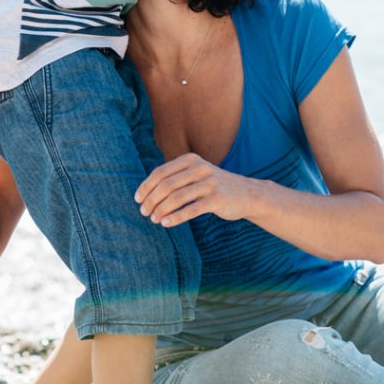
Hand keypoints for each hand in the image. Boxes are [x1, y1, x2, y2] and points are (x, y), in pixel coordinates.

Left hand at [134, 153, 251, 226]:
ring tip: (154, 219)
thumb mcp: (195, 175)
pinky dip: (175, 217)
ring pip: (177, 198)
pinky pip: (191, 210)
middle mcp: (199, 168)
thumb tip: (146, 192)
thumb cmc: (213, 186)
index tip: (138, 199)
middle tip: (144, 212)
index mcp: (190, 160)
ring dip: (161, 210)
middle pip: (166, 185)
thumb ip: (175, 178)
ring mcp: (210, 183)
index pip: (160, 172)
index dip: (146, 187)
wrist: (246, 194)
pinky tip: (165, 223)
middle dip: (151, 200)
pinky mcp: (217, 199)